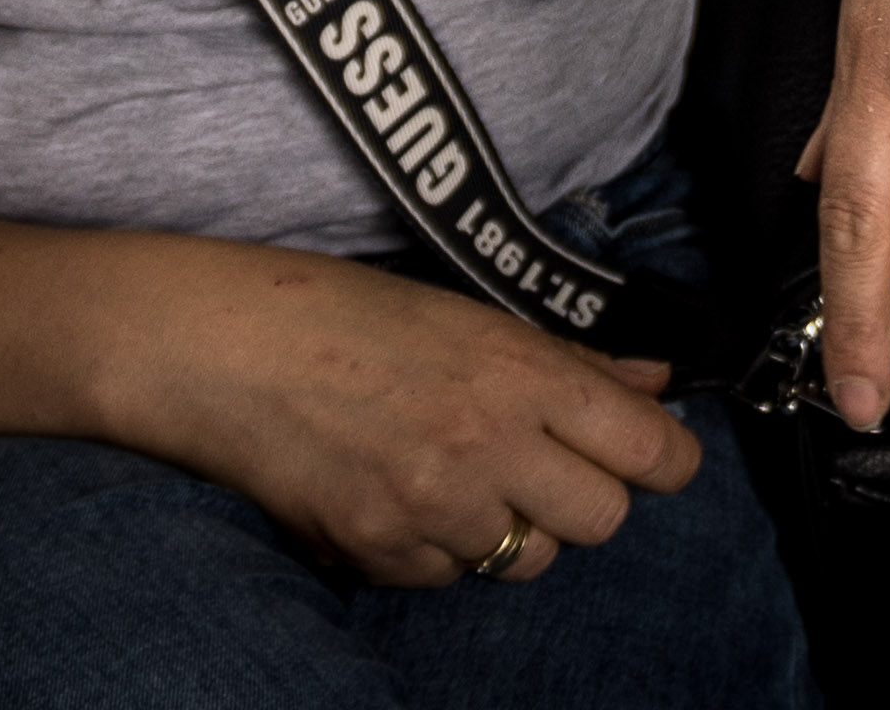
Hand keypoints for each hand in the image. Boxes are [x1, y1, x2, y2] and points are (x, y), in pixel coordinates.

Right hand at [109, 245, 701, 584]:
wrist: (222, 350)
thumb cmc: (346, 313)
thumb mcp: (471, 316)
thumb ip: (571, 361)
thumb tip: (656, 385)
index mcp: (519, 371)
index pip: (647, 449)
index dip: (667, 459)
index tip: (658, 456)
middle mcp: (487, 444)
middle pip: (602, 520)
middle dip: (587, 500)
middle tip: (547, 466)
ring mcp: (432, 505)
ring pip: (526, 559)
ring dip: (509, 528)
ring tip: (457, 473)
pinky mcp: (379, 552)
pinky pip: (447, 575)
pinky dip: (436, 548)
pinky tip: (398, 493)